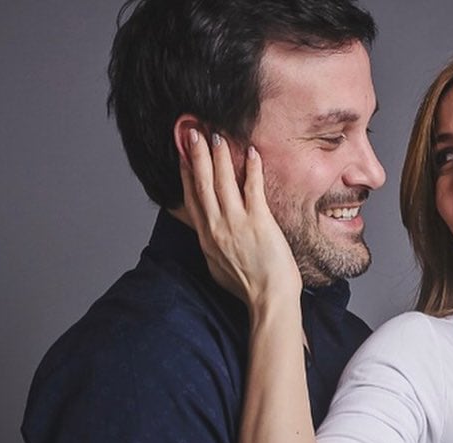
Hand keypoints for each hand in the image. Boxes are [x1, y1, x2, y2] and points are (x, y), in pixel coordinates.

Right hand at [179, 128, 301, 306]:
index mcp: (207, 238)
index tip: (183, 155)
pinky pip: (252, 187)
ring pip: (223, 181)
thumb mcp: (219, 267)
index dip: (186, 173)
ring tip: (216, 135)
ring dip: (219, 155)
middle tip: (193, 131)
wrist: (268, 301)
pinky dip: (251, 168)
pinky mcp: (259, 222)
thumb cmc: (249, 288)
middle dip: (196, 155)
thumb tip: (210, 235)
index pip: (192, 199)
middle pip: (202, 183)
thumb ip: (213, 246)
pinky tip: (251, 152)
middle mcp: (217, 228)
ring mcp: (237, 223)